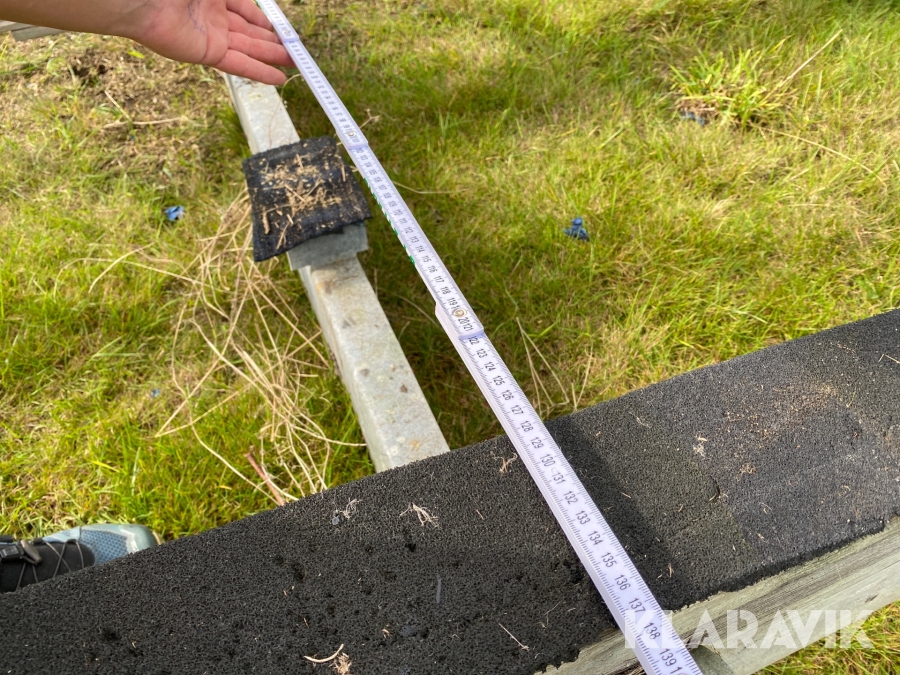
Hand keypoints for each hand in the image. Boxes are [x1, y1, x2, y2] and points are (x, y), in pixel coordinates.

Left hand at [129, 0, 293, 84]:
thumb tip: (254, 2)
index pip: (244, 8)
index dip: (261, 18)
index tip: (278, 29)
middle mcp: (213, 16)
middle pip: (249, 32)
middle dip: (271, 41)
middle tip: (293, 50)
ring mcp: (211, 37)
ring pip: (249, 49)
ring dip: (272, 57)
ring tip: (294, 64)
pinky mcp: (208, 55)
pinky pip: (240, 65)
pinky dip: (260, 72)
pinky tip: (278, 79)